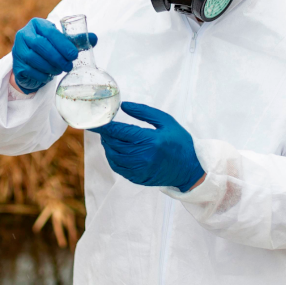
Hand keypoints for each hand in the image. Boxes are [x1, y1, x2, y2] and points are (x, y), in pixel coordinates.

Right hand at [11, 18, 97, 93]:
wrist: (31, 61)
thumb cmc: (49, 48)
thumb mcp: (62, 42)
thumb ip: (77, 40)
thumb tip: (94, 38)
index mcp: (37, 24)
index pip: (50, 32)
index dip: (63, 44)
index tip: (74, 55)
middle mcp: (24, 34)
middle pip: (40, 44)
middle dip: (57, 57)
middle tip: (69, 65)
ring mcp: (18, 49)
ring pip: (33, 58)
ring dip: (50, 66)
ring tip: (61, 70)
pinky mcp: (16, 64)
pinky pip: (29, 70)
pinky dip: (42, 75)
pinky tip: (50, 76)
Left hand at [88, 102, 204, 192]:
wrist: (190, 169)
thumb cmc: (180, 142)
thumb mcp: (166, 121)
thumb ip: (144, 112)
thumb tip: (124, 106)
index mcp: (151, 140)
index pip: (120, 132)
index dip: (105, 127)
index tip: (95, 122)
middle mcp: (143, 157)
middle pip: (114, 144)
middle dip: (105, 135)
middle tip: (102, 127)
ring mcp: (140, 170)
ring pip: (114, 157)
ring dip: (108, 146)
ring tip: (108, 138)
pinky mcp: (138, 178)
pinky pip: (118, 168)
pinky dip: (112, 158)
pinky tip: (115, 151)